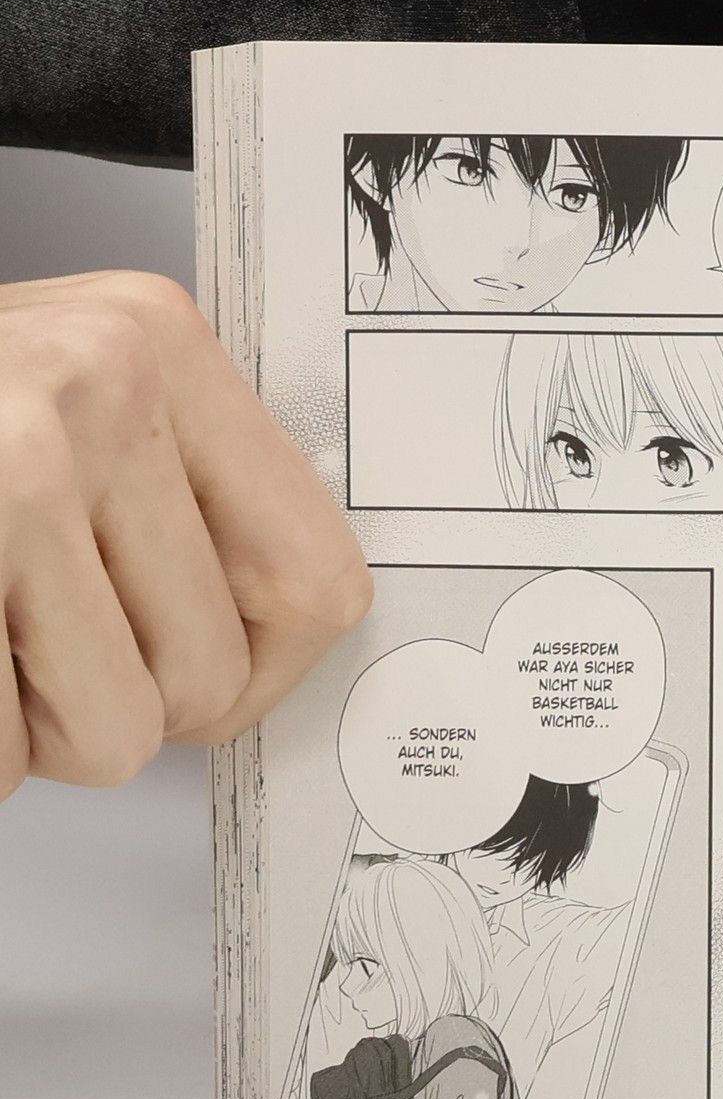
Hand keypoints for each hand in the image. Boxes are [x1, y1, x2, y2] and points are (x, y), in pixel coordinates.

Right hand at [0, 272, 370, 798]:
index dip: (259, 666)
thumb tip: (292, 626)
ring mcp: (8, 468)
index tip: (197, 670)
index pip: (317, 581)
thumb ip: (176, 497)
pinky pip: (5, 752)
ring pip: (114, 733)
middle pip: (210, 675)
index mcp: (157, 346)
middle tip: (30, 639)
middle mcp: (95, 386)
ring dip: (32, 729)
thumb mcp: (62, 410)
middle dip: (122, 702)